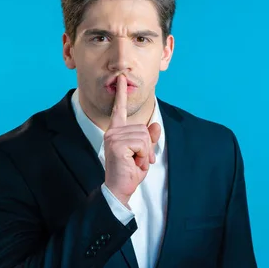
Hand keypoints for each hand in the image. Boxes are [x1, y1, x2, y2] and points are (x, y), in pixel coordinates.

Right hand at [103, 74, 160, 206]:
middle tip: (139, 160)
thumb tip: (156, 125)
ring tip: (135, 162)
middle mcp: (112, 132)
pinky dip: (143, 155)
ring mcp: (113, 137)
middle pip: (143, 128)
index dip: (121, 93)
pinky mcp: (117, 145)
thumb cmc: (129, 171)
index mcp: (116, 131)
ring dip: (145, 152)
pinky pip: (142, 143)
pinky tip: (134, 163)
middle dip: (147, 146)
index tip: (122, 78)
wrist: (119, 189)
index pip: (119, 109)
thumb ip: (149, 139)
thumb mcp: (143, 153)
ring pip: (144, 136)